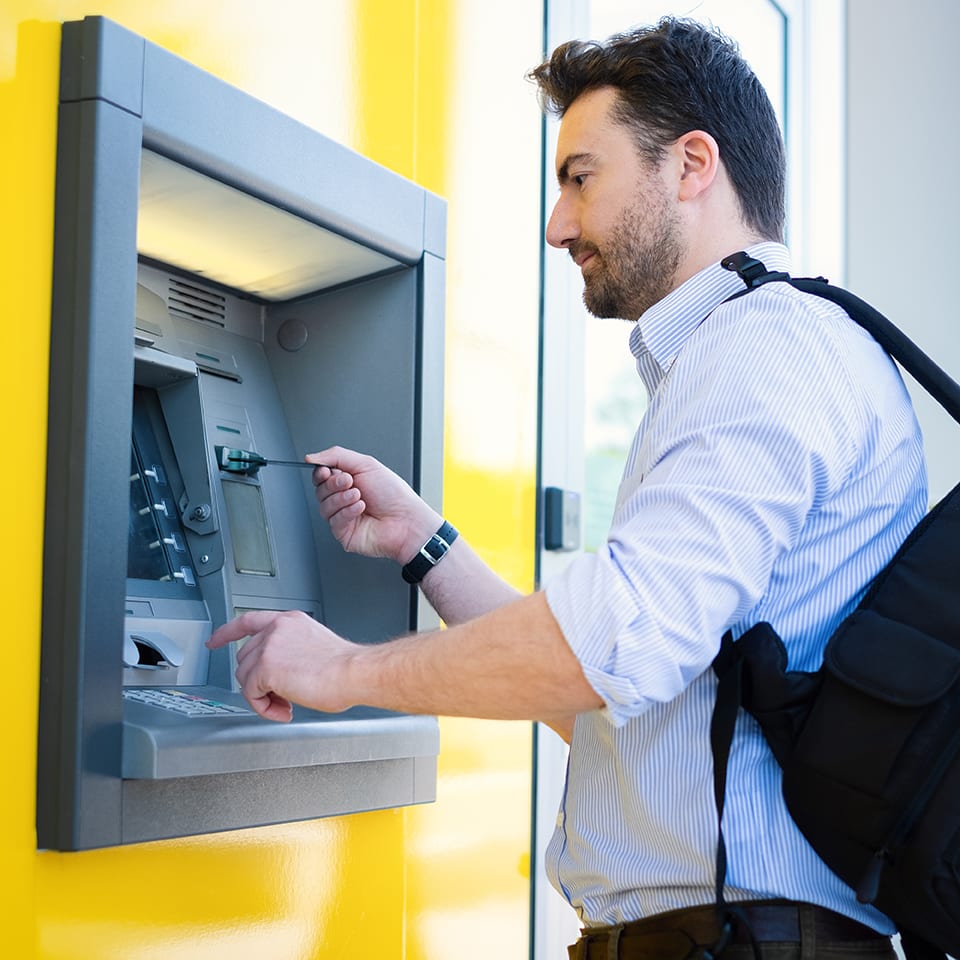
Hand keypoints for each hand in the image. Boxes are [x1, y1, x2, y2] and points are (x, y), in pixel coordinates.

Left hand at [207, 610, 358, 721]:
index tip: (214, 641)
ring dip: (262, 697)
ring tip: (286, 704)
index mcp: (290, 621)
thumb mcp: (314, 647)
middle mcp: (276, 630)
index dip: (226, 633)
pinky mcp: (265, 668)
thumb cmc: (346, 666)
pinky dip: (264, 708)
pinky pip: (251, 695)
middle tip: (281, 696)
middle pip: (245, 659)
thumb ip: (292, 652)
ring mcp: (268, 647)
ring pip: (245, 678)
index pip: (248, 621)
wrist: (353, 672)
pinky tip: (284, 709)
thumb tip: (284, 674)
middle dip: (258, 681)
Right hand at [308, 446, 441, 563]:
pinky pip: (333, 521)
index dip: (321, 473)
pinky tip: (360, 508)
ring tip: (359, 496)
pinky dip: (347, 512)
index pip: (321, 476)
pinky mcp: (344, 533)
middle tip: (350, 482)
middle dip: (334, 484)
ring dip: (342, 498)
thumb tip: (311, 457)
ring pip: (324, 506)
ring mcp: (343, 517)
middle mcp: (344, 499)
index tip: (326, 471)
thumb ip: (336, 456)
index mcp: (348, 481)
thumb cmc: (394, 494)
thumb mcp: (366, 464)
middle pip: (320, 490)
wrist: (406, 519)